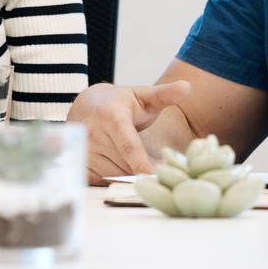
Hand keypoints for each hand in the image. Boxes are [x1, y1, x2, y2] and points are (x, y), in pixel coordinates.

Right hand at [68, 81, 191, 184]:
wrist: (85, 106)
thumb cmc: (120, 103)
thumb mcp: (143, 96)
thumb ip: (165, 94)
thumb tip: (187, 87)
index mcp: (111, 116)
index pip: (128, 145)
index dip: (140, 163)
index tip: (153, 176)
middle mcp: (92, 133)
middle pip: (125, 165)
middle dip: (145, 171)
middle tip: (162, 170)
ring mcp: (84, 150)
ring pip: (115, 175)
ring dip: (131, 175)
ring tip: (142, 166)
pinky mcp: (80, 164)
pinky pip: (103, 181)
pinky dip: (117, 179)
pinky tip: (123, 168)